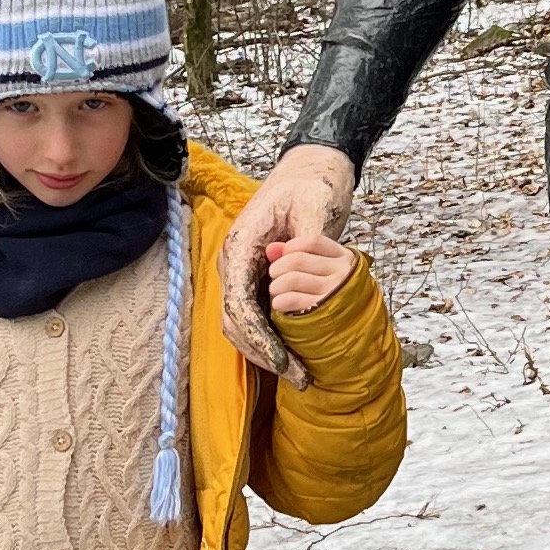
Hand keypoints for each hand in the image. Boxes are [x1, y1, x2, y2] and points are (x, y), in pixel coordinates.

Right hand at [223, 142, 356, 364]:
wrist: (308, 172)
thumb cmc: (310, 184)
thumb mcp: (314, 204)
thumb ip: (309, 235)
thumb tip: (305, 261)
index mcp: (241, 246)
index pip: (239, 302)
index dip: (258, 336)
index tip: (283, 360)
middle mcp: (235, 263)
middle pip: (235, 321)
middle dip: (263, 353)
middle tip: (298, 377)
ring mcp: (243, 273)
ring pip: (241, 324)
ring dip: (266, 351)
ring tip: (299, 374)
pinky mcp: (257, 280)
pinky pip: (256, 317)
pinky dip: (271, 339)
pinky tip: (296, 355)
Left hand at [264, 231, 358, 317]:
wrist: (359, 324)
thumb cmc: (337, 293)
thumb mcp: (327, 269)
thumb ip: (299, 255)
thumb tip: (271, 248)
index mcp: (343, 257)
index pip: (313, 242)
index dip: (292, 246)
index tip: (285, 255)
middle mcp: (341, 272)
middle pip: (298, 260)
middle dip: (278, 267)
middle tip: (274, 275)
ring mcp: (333, 292)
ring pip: (293, 279)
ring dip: (276, 285)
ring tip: (276, 290)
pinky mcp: (324, 311)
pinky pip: (293, 299)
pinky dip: (280, 300)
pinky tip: (279, 303)